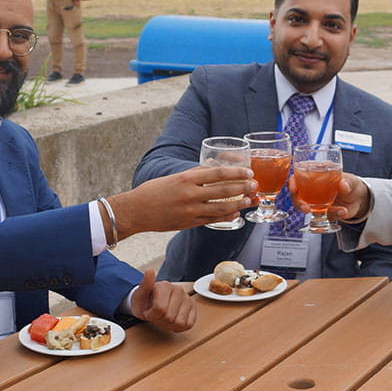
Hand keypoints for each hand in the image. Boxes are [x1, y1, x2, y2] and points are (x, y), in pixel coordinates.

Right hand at [109, 165, 255, 237]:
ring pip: (221, 207)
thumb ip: (194, 174)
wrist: (136, 211)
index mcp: (186, 178)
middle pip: (223, 190)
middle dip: (242, 188)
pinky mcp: (189, 223)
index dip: (236, 173)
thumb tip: (213, 167)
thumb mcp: (174, 177)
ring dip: (238, 204)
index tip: (248, 172)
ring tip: (250, 201)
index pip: (217, 173)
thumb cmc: (153, 191)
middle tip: (255, 186)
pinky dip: (226, 217)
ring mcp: (190, 210)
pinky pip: (212, 220)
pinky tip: (236, 214)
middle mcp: (190, 194)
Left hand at [129, 269, 195, 331]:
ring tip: (164, 317)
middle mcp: (179, 290)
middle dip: (160, 321)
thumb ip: (145, 284)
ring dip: (169, 325)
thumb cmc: (145, 301)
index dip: (151, 315)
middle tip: (156, 315)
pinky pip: (189, 324)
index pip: (159, 309)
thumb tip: (149, 271)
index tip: (148, 311)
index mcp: (165, 286)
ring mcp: (187, 299)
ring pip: (180, 323)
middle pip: (169, 318)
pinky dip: (179, 327)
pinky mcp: (193, 307)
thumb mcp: (140, 295)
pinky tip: (172, 320)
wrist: (151, 303)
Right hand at [286, 171, 370, 219]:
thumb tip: (343, 185)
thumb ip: (347, 182)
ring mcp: (316, 201)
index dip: (292, 183)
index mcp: (315, 174)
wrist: (359, 199)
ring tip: (329, 212)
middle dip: (298, 203)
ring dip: (314, 212)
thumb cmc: (351, 184)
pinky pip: (323, 216)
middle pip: (297, 195)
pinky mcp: (322, 212)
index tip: (293, 189)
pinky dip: (333, 214)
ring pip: (306, 208)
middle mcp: (311, 188)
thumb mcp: (351, 180)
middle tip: (306, 209)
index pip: (297, 176)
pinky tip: (343, 211)